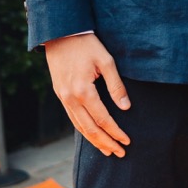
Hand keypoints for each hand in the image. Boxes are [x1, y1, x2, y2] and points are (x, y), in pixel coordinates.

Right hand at [44, 33, 130, 156]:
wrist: (60, 34)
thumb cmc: (86, 44)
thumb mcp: (106, 60)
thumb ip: (116, 85)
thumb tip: (126, 107)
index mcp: (83, 91)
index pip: (103, 119)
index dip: (116, 132)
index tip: (127, 141)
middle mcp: (70, 98)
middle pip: (90, 129)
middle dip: (106, 143)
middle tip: (120, 153)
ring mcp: (63, 98)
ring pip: (79, 126)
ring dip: (94, 140)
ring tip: (107, 150)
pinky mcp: (60, 94)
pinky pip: (72, 118)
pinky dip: (83, 129)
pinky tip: (91, 134)